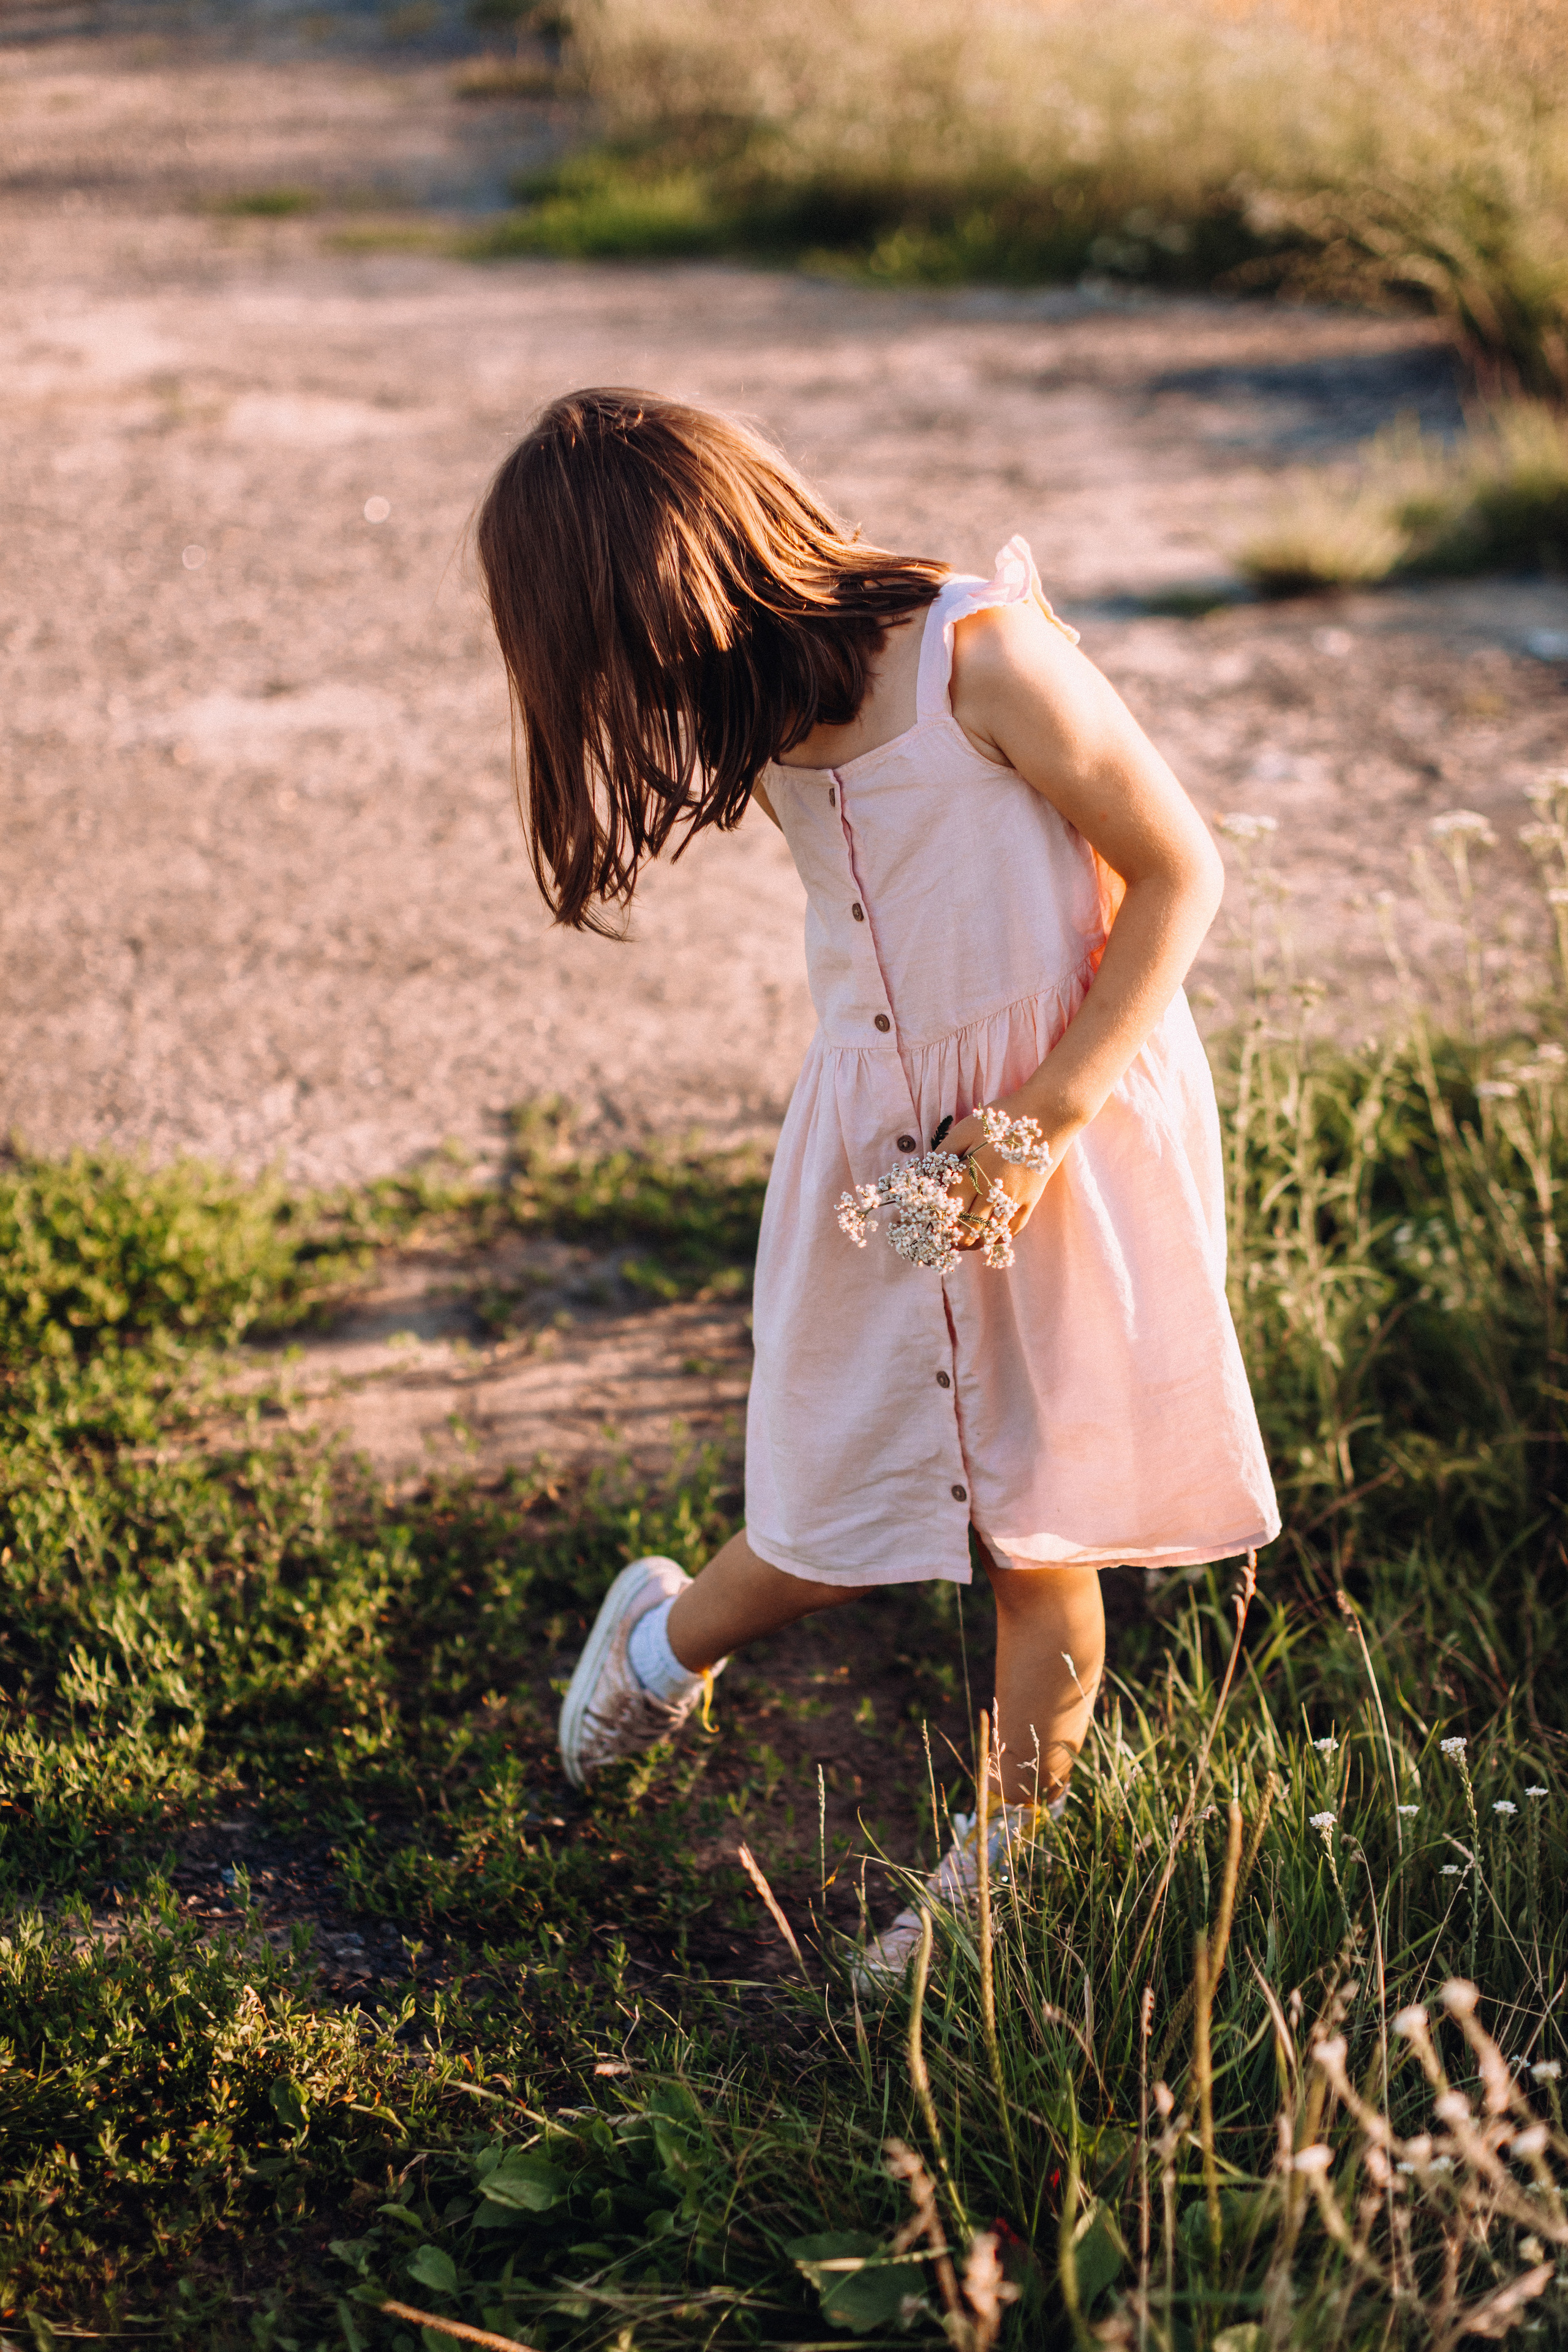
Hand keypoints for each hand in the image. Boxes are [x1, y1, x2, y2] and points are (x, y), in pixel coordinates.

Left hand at [939, 1108, 1052, 1249]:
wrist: (1048, 1115)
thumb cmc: (1003, 1120)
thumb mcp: (966, 1128)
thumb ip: (944, 1152)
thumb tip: (925, 1172)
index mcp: (971, 1174)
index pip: (949, 1209)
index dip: (939, 1222)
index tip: (932, 1229)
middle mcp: (991, 1191)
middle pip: (968, 1227)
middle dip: (954, 1238)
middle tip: (945, 1242)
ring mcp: (1014, 1198)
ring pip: (990, 1233)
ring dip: (975, 1243)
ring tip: (964, 1245)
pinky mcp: (1031, 1199)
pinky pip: (1015, 1228)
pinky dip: (1000, 1238)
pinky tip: (990, 1239)